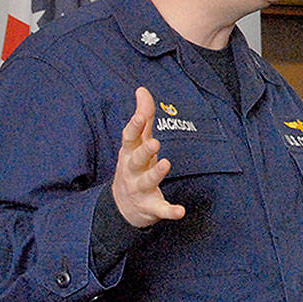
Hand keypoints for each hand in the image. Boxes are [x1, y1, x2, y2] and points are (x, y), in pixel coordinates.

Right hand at [112, 87, 185, 227]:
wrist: (122, 206)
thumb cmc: (134, 165)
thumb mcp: (136, 143)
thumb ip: (142, 117)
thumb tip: (142, 90)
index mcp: (130, 153)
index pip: (130, 138)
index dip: (134, 126)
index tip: (139, 115)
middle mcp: (132, 171)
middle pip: (136, 160)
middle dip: (144, 151)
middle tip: (155, 142)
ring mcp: (140, 189)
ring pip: (147, 182)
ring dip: (156, 174)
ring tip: (166, 164)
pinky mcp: (150, 207)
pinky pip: (160, 209)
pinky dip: (169, 211)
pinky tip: (180, 211)